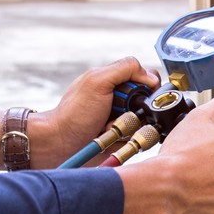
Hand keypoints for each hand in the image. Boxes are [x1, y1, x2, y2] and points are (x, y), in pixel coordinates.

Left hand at [29, 58, 159, 168]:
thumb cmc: (73, 113)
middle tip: (120, 113)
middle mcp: (121, 98)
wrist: (60, 144)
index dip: (149, 87)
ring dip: (132, 126)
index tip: (142, 96)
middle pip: (149, 101)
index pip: (146, 77)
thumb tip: (152, 77)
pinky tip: (112, 138)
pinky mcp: (122, 137)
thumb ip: (125, 69)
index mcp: (115, 81)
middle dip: (139, 110)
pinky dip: (129, 139)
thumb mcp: (98, 81)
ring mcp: (122, 118)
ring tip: (112, 128)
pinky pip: (139, 138)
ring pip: (147, 121)